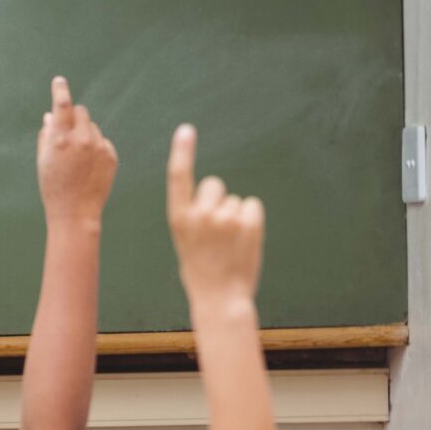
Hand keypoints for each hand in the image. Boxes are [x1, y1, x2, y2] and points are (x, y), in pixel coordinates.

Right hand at [36, 76, 117, 226]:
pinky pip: (102, 141)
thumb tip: (51, 116)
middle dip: (74, 117)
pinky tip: (88, 167)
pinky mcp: (111, 155)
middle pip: (81, 111)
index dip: (60, 90)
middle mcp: (82, 139)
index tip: (60, 81)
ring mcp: (99, 147)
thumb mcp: (43, 160)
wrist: (76, 213)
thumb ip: (47, 135)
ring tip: (77, 160)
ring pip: (93, 127)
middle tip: (68, 134)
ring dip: (85, 134)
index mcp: (61, 139)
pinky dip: (95, 148)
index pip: (62, 105)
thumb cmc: (54, 187)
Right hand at [167, 124, 264, 305]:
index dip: (182, 152)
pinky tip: (243, 241)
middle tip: (217, 231)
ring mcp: (225, 217)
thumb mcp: (186, 241)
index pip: (178, 178)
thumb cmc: (201, 271)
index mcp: (179, 219)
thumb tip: (216, 195)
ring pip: (235, 200)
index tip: (186, 130)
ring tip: (230, 244)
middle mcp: (200, 214)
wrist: (220, 299)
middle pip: (214, 184)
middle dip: (217, 199)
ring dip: (236, 217)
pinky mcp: (248, 221)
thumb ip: (195, 216)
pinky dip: (251, 220)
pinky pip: (252, 206)